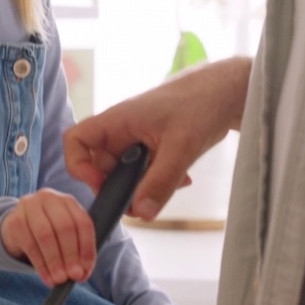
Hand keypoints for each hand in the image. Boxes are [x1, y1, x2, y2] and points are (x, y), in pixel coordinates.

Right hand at [1, 188, 96, 285]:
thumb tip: (82, 273)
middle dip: (71, 255)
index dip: (86, 248)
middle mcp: (49, 198)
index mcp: (68, 201)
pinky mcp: (15, 220)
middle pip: (64, 227)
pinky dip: (40, 264)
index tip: (86, 269)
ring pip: (46, 235)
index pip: (82, 223)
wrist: (18, 227)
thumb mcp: (65, 236)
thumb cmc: (49, 233)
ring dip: (55, 261)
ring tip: (59, 279)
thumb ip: (77, 252)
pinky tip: (47, 277)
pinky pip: (30, 245)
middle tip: (74, 275)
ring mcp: (29, 206)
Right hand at [64, 57, 251, 219]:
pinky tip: (182, 179)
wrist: (229, 90)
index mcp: (117, 120)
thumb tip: (142, 213)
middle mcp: (121, 129)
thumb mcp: (181, 147)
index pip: (75, 140)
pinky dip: (158, 180)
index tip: (102, 186)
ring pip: (126, 172)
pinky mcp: (153, 145)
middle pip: (101, 165)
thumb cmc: (201, 103)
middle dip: (121, 187)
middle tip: (146, 200)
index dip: (78, 166)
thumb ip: (160, 181)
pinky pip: (144, 170)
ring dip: (144, 186)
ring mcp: (137, 137)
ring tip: (173, 185)